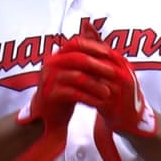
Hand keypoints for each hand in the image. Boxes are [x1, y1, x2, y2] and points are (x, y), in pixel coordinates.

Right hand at [11, 38, 108, 160]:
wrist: (47, 116)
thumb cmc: (64, 93)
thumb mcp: (75, 74)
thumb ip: (87, 62)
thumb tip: (107, 49)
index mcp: (58, 56)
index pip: (76, 43)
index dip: (93, 46)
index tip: (109, 53)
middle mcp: (51, 64)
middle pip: (78, 58)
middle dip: (98, 65)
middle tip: (114, 73)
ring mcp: (49, 79)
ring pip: (77, 77)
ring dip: (96, 84)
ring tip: (108, 92)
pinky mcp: (50, 95)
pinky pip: (73, 94)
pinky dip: (88, 98)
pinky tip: (99, 103)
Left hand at [70, 22, 156, 137]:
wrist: (130, 118)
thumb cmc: (117, 88)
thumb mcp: (111, 65)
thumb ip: (99, 46)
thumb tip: (86, 23)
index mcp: (122, 63)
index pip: (101, 49)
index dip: (82, 47)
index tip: (65, 47)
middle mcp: (123, 75)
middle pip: (96, 64)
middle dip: (76, 63)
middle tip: (58, 61)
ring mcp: (119, 92)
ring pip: (93, 81)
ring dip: (75, 79)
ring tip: (60, 76)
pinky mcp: (113, 107)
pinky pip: (93, 99)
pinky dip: (80, 96)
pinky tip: (68, 94)